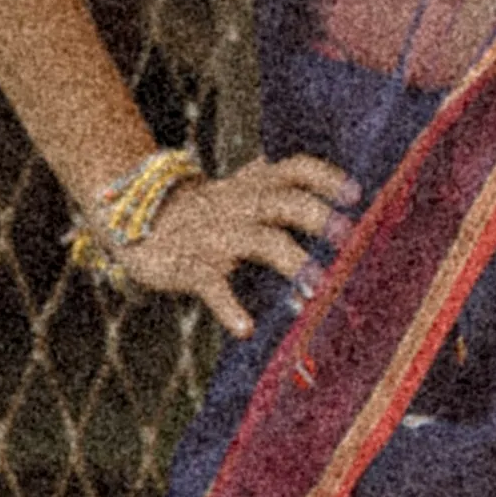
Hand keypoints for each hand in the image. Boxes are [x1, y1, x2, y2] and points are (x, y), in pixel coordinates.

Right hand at [111, 150, 356, 335]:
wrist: (140, 221)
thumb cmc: (208, 211)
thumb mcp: (242, 190)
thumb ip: (278, 188)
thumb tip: (335, 190)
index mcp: (255, 186)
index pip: (294, 169)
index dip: (325, 178)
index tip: (355, 193)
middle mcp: (241, 204)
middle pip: (285, 202)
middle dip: (317, 217)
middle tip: (347, 237)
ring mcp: (218, 234)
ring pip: (261, 241)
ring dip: (292, 261)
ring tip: (315, 289)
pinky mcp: (193, 266)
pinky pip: (213, 286)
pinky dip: (230, 307)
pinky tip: (246, 328)